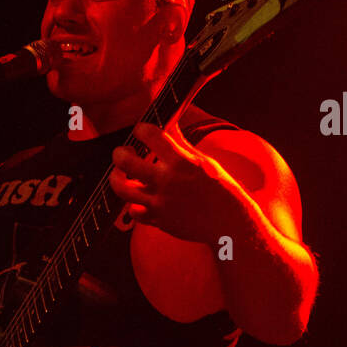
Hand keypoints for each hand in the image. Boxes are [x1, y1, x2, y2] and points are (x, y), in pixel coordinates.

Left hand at [108, 121, 244, 243]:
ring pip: (122, 188)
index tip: (140, 131)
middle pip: (125, 161)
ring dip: (116, 179)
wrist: (230, 224)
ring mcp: (161, 202)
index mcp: (181, 161)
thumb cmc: (220, 189)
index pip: (150, 135)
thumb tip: (168, 122)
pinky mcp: (159, 221)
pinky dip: (133, 205)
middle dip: (120, 153)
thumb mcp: (204, 161)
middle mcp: (168, 181)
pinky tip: (139, 199)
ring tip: (120, 175)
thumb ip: (181, 143)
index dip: (141, 130)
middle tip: (123, 152)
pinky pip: (134, 212)